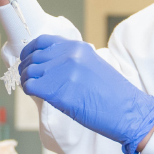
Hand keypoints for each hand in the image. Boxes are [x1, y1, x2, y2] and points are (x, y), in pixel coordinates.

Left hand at [19, 35, 153, 153]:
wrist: (127, 111)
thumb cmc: (113, 94)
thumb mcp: (93, 66)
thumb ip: (72, 61)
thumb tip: (50, 67)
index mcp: (77, 47)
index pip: (42, 41)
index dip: (30, 51)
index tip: (27, 59)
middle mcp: (68, 55)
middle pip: (32, 57)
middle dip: (26, 68)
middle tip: (27, 78)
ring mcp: (62, 72)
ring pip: (28, 71)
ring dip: (26, 80)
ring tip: (32, 88)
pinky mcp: (58, 91)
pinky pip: (30, 86)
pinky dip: (28, 90)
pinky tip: (36, 95)